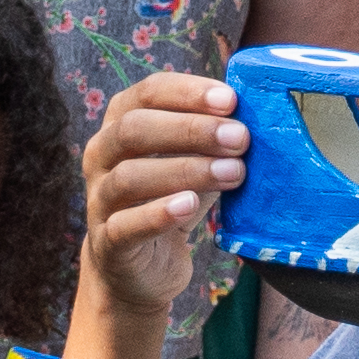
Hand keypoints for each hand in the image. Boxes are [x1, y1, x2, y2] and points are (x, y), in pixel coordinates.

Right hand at [78, 68, 247, 325]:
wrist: (144, 267)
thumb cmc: (173, 198)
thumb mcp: (195, 160)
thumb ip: (215, 137)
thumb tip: (259, 113)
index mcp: (121, 122)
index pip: (148, 93)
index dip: (188, 92)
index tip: (231, 100)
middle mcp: (101, 154)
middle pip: (134, 128)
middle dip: (192, 129)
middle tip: (240, 138)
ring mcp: (99, 199)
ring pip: (129, 176)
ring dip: (186, 170)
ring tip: (233, 173)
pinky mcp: (107, 242)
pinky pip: (125, 225)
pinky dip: (158, 213)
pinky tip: (189, 205)